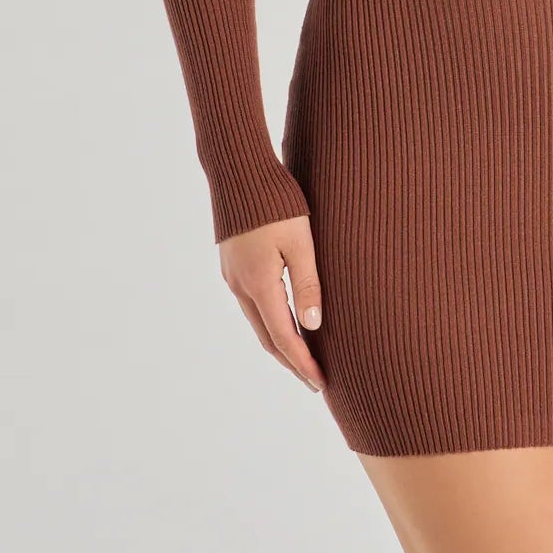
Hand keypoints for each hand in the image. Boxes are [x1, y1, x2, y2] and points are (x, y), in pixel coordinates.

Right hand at [218, 214, 325, 393]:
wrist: (239, 170)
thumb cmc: (277, 202)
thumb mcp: (300, 242)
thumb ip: (307, 284)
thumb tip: (312, 326)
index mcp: (259, 283)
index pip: (283, 337)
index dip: (302, 363)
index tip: (320, 382)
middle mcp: (241, 285)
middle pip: (267, 336)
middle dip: (291, 361)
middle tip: (314, 380)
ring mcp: (233, 275)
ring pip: (258, 321)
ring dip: (280, 342)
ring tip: (303, 357)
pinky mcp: (232, 264)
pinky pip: (252, 304)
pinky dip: (270, 322)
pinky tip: (284, 321)